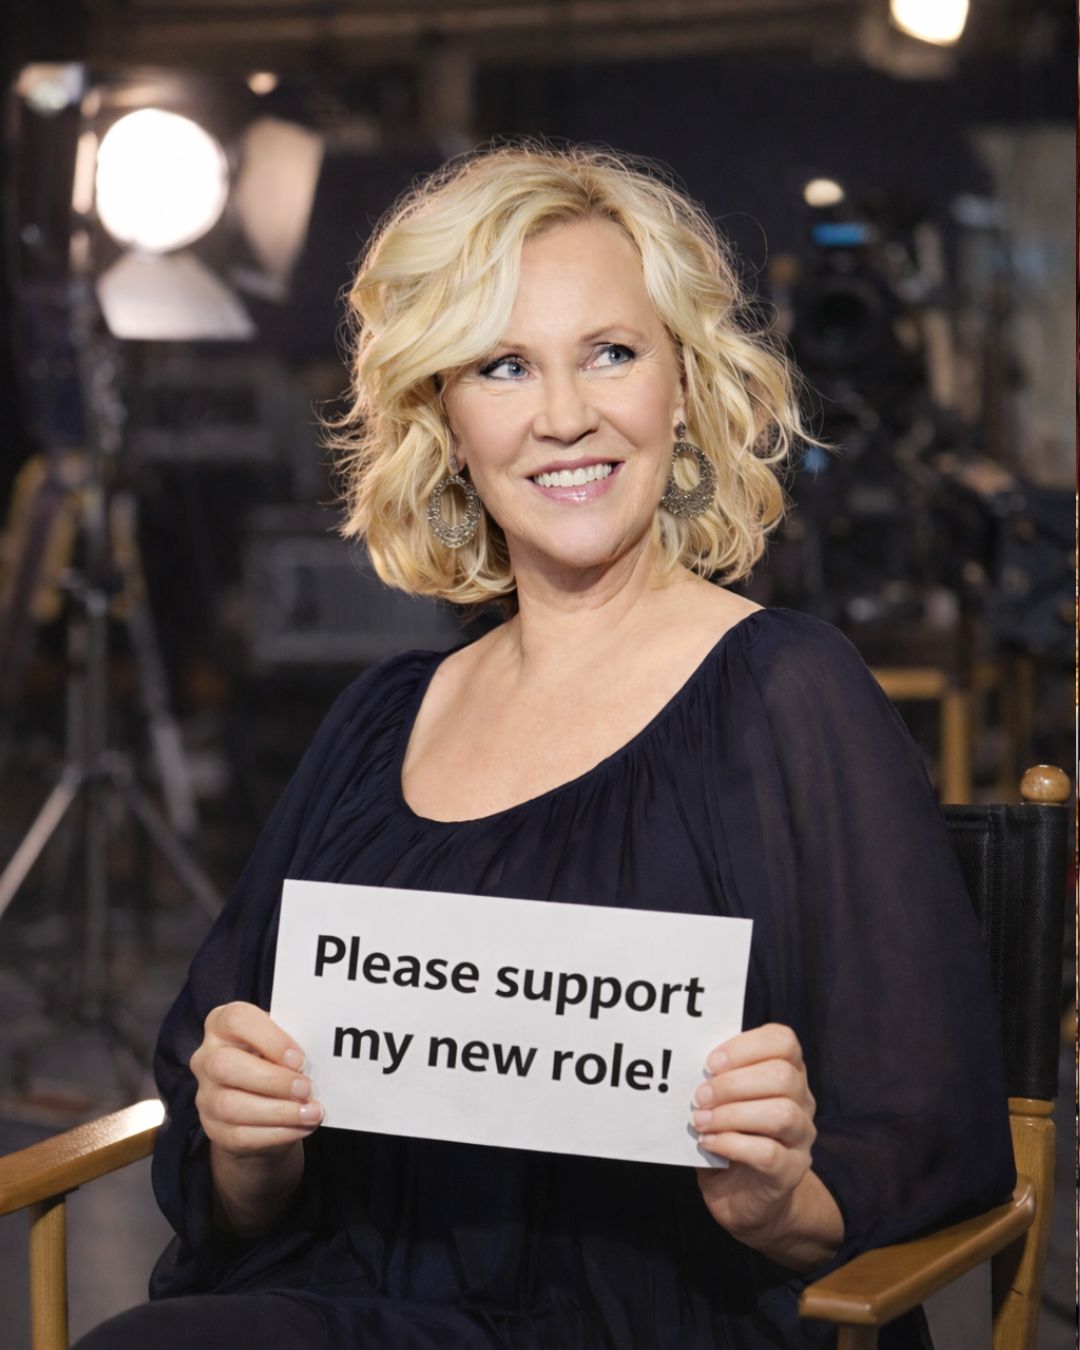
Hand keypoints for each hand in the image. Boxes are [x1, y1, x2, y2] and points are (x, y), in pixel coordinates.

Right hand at [191, 1001, 322, 1159]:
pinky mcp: (214, 1129)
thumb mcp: (279, 1043)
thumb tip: (322, 1054)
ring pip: (231, 1106)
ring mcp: (205, 1096)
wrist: (258, 1104)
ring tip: (312, 1111)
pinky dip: (277, 1133)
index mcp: (222, 1025)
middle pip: (225, 1066)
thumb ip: (291, 1042)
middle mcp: (206, 1059)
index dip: (270, 1038)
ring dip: (279, 1111)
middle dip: (273, 1080)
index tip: (299, 1058)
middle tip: (307, 1089)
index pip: (236, 1019)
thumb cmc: (273, 1061)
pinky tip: (301, 1127)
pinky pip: (241, 1135)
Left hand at [692, 1023, 835, 1264]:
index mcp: (787, 1071)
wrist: (743, 1196)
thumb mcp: (722, 1100)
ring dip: (732, 1114)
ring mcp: (801, 1137)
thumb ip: (714, 1079)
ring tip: (700, 1121)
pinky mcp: (791, 1171)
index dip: (745, 1047)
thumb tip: (685, 1064)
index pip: (783, 1041)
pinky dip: (732, 1144)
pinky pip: (768, 1153)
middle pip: (782, 1076)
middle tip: (700, 1096)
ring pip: (782, 1113)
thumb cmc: (728, 1134)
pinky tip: (708, 1143)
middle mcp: (803, 1101)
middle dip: (733, 1083)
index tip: (710, 1062)